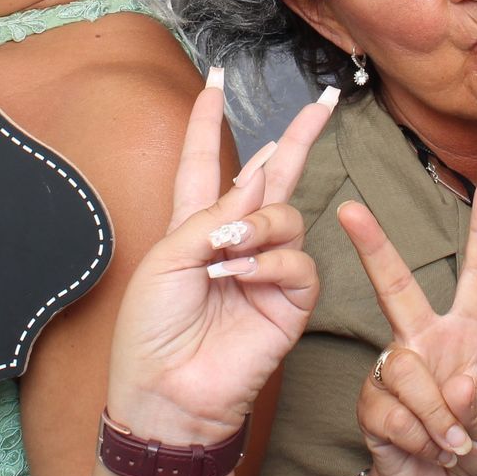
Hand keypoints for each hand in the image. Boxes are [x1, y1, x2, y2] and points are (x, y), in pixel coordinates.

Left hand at [102, 72, 338, 444]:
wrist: (168, 391)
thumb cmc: (151, 330)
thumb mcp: (166, 256)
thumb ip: (214, 212)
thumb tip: (261, 175)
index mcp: (193, 226)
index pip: (203, 163)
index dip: (206, 124)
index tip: (212, 84)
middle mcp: (235, 240)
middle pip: (272, 175)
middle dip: (298, 137)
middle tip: (324, 102)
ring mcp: (266, 269)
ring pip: (286, 215)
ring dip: (257, 224)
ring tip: (226, 251)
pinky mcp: (290, 300)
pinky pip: (297, 260)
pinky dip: (268, 262)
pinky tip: (240, 277)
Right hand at [339, 185, 476, 475]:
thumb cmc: (472, 445)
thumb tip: (457, 387)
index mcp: (464, 335)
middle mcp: (423, 340)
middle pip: (396, 286)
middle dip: (373, 247)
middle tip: (350, 210)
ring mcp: (393, 368)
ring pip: (409, 374)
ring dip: (439, 422)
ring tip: (450, 445)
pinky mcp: (370, 400)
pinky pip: (393, 414)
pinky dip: (418, 440)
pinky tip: (423, 449)